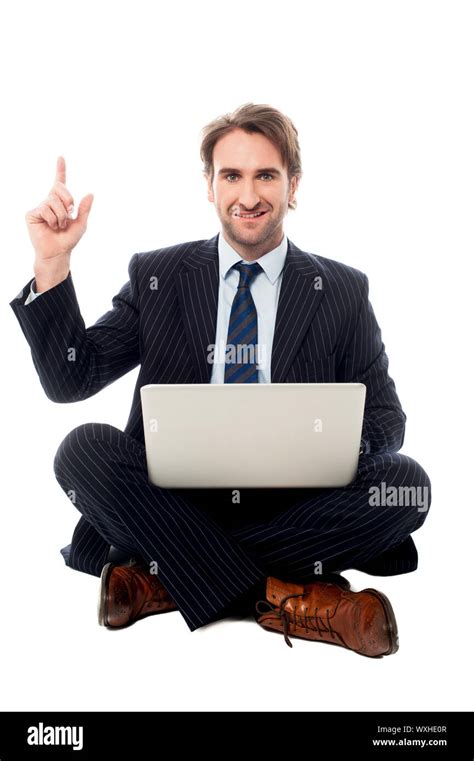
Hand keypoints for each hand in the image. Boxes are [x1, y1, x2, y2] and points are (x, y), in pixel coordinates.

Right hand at [25, 156, 93, 290]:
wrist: (58, 252)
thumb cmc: (68, 240)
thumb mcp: (81, 223)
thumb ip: (85, 209)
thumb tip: (90, 193)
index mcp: (61, 202)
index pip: (60, 183)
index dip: (60, 170)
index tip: (61, 157)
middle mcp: (49, 202)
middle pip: (59, 189)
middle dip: (68, 201)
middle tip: (69, 214)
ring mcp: (40, 207)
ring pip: (53, 200)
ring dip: (61, 215)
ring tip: (59, 225)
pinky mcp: (32, 214)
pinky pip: (45, 209)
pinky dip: (52, 219)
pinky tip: (51, 226)